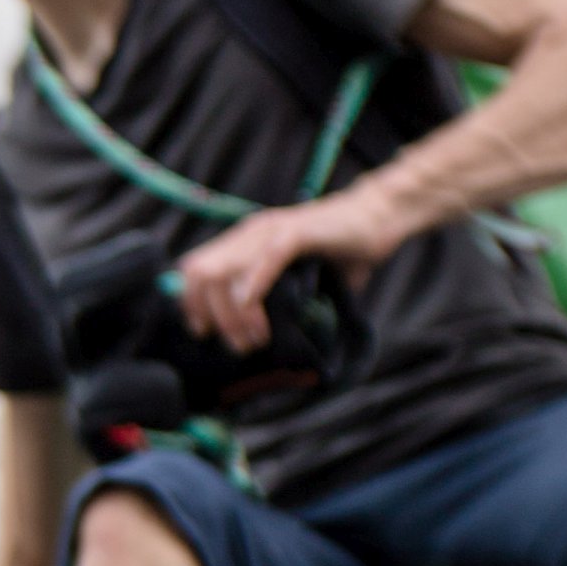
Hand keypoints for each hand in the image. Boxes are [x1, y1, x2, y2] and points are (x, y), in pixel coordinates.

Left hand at [174, 184, 391, 349]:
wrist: (375, 219)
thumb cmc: (335, 254)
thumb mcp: (292, 280)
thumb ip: (269, 300)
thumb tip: (252, 342)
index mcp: (242, 242)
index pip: (192, 270)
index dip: (191, 305)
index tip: (206, 334)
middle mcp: (250, 233)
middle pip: (203, 276)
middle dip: (214, 318)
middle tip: (239, 346)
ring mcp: (272, 230)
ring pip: (228, 272)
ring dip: (235, 315)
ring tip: (257, 339)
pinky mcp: (298, 231)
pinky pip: (266, 258)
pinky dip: (255, 287)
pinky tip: (255, 310)